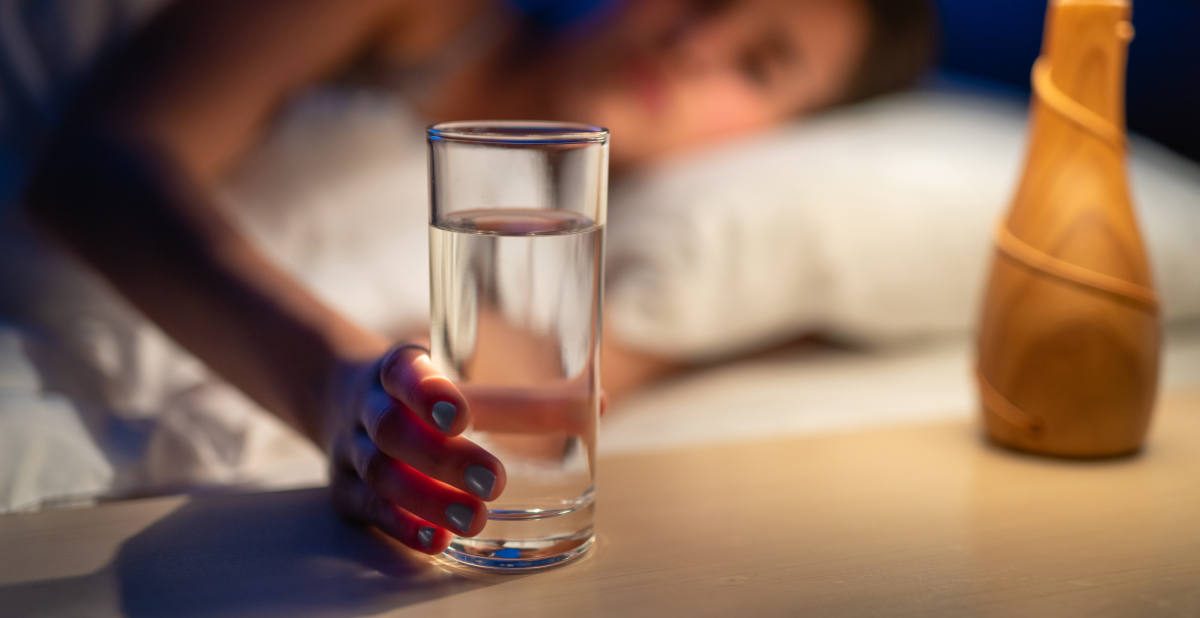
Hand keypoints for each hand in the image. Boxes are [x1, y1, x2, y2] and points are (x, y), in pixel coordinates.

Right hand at [325, 345, 505, 554]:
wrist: (342, 397)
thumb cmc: (423, 392)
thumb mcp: (458, 379)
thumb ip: (523, 400)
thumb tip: (597, 404)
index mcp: (399, 369)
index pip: (404, 374)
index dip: (428, 394)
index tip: (461, 416)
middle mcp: (368, 406)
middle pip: (393, 430)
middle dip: (442, 458)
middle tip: (494, 480)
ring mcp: (352, 449)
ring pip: (379, 473)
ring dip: (427, 499)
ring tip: (475, 519)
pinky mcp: (345, 490)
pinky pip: (368, 509)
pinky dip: (401, 526)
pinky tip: (437, 540)